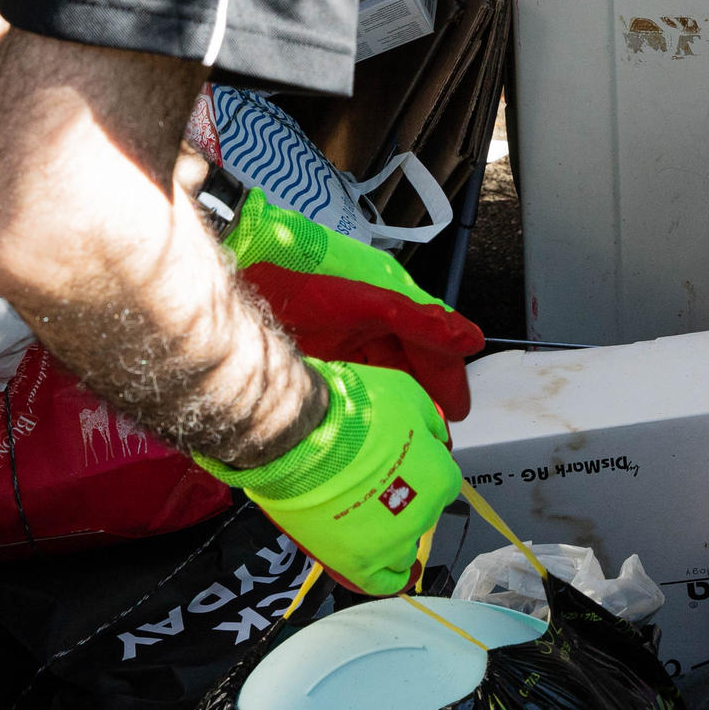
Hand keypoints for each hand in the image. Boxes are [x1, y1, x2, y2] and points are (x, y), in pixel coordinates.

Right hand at [197, 359, 458, 594]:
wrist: (301, 435)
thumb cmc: (352, 409)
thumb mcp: (406, 394)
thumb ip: (427, 420)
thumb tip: (435, 435)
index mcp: (439, 476)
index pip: (442, 481)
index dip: (421, 470)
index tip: (401, 462)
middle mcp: (423, 515)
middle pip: (421, 513)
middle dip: (404, 499)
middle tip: (372, 482)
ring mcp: (390, 543)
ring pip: (403, 550)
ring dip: (393, 537)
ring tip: (368, 522)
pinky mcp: (356, 563)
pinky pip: (379, 583)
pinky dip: (386, 580)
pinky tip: (384, 573)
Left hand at [224, 189, 485, 419]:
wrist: (241, 275)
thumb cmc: (298, 276)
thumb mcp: (364, 301)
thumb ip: (417, 320)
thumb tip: (467, 338)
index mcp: (388, 303)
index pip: (430, 345)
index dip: (447, 378)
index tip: (459, 409)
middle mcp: (369, 323)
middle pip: (409, 365)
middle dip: (426, 398)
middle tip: (438, 432)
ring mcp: (344, 340)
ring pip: (384, 377)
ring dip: (399, 404)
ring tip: (410, 434)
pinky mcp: (319, 355)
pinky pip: (356, 382)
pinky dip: (369, 402)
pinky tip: (372, 422)